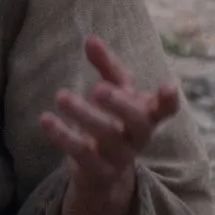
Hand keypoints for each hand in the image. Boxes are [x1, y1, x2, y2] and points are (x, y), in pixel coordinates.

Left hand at [39, 37, 179, 206]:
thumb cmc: (113, 122)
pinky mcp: (97, 171)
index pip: (165, 110)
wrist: (103, 174)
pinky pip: (81, 153)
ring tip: (61, 96)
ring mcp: (120, 157)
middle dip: (119, 104)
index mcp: (146, 116)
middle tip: (98, 89)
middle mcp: (138, 137)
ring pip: (106, 136)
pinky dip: (63, 135)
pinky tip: (46, 119)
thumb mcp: (115, 94)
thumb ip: (106, 66)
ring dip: (84, 115)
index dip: (168, 101)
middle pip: (137, 122)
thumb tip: (91, 39)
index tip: (168, 87)